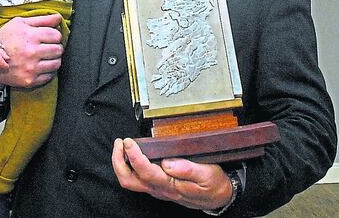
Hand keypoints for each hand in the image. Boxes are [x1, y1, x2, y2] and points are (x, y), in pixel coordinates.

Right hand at [0, 14, 64, 88]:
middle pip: (58, 49)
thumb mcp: (20, 23)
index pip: (56, 35)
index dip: (55, 35)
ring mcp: (31, 68)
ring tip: (46, 56)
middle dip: (56, 47)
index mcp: (30, 36)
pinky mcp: (30, 80)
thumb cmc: (6, 38)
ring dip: (54, 59)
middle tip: (49, 47)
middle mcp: (31, 52)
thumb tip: (59, 18)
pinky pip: (49, 76)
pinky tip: (41, 65)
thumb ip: (42, 19)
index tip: (51, 37)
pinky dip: (48, 71)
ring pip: (56, 63)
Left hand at [111, 138, 232, 209]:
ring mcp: (157, 189)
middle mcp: (160, 189)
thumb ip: (188, 169)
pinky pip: (136, 179)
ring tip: (121, 146)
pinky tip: (131, 154)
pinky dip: (129, 166)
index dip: (134, 156)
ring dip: (121, 164)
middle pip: (129, 181)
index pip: (145, 172)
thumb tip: (168, 162)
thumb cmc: (213, 185)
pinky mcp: (158, 187)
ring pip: (130, 181)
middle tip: (120, 143)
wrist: (219, 197)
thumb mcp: (207, 175)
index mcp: (170, 186)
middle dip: (118, 162)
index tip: (129, 142)